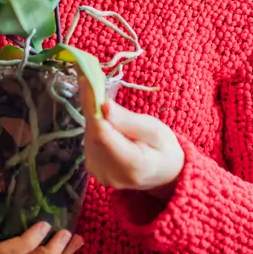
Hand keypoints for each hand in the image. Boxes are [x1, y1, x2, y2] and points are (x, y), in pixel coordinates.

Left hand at [80, 79, 184, 197]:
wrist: (166, 174)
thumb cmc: (164, 148)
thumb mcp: (155, 130)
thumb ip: (128, 120)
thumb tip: (104, 106)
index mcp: (131, 164)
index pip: (102, 134)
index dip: (91, 107)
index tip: (86, 80)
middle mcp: (110, 174)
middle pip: (92, 135)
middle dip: (90, 106)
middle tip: (88, 78)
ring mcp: (101, 175)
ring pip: (88, 137)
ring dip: (92, 115)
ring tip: (97, 95)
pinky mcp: (95, 171)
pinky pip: (90, 143)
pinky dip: (94, 126)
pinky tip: (103, 117)